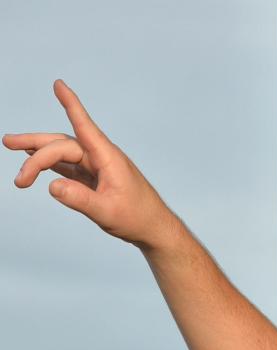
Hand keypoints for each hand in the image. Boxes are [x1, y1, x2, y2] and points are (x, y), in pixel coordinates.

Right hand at [4, 80, 176, 248]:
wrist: (154, 229)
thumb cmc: (137, 219)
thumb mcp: (107, 212)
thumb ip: (80, 200)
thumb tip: (52, 187)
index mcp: (107, 158)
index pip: (84, 126)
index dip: (71, 105)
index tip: (58, 84)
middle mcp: (100, 157)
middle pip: (62, 144)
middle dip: (35, 145)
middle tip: (8, 143)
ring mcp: (96, 166)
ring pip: (62, 154)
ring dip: (38, 153)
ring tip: (13, 148)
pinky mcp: (94, 177)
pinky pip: (68, 166)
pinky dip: (50, 163)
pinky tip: (35, 161)